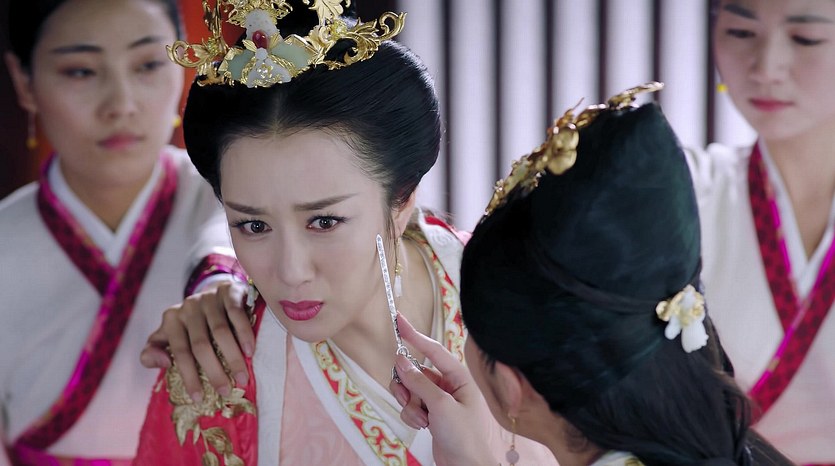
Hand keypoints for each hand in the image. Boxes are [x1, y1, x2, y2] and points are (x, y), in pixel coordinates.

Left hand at [139, 280, 254, 401]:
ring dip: (232, 358)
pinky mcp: (228, 291)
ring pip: (220, 332)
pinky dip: (243, 334)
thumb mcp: (167, 336)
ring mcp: (209, 298)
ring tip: (242, 378)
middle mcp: (188, 307)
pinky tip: (250, 351)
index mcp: (171, 320)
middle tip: (226, 392)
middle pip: (201, 344)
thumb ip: (153, 352)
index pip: (180, 352)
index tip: (199, 398)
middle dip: (214, 371)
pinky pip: (236, 314)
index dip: (189, 376)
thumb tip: (163, 363)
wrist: (214, 293)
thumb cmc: (191, 324)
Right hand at [389, 315, 496, 465]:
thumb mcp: (441, 406)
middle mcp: (449, 386)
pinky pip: (411, 406)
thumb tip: (402, 361)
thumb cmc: (464, 436)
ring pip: (411, 390)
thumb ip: (419, 382)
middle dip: (407, 385)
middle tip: (405, 395)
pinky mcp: (431, 415)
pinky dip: (412, 415)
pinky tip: (422, 427)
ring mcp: (439, 401)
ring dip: (410, 404)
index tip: (399, 321)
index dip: (415, 335)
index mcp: (459, 377)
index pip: (434, 350)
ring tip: (420, 418)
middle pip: (416, 372)